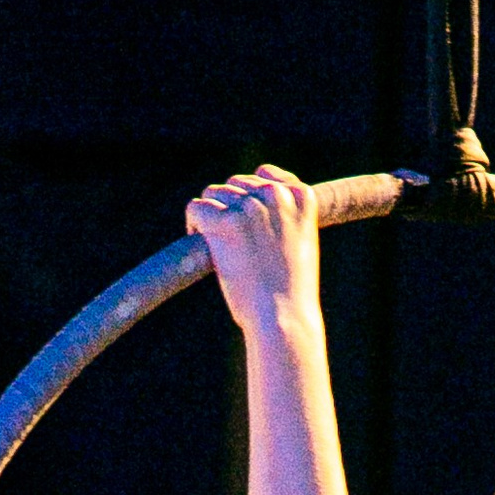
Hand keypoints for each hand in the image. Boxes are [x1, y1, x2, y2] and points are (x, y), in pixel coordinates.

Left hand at [186, 164, 321, 333]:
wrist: (284, 319)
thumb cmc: (291, 293)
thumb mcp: (301, 244)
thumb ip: (284, 217)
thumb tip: (251, 202)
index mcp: (301, 196)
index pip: (265, 175)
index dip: (249, 196)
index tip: (246, 220)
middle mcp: (275, 194)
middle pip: (235, 185)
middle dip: (230, 209)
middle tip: (231, 241)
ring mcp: (249, 207)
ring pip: (213, 194)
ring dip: (211, 217)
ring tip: (217, 244)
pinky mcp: (225, 222)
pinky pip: (196, 207)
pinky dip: (193, 223)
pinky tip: (200, 242)